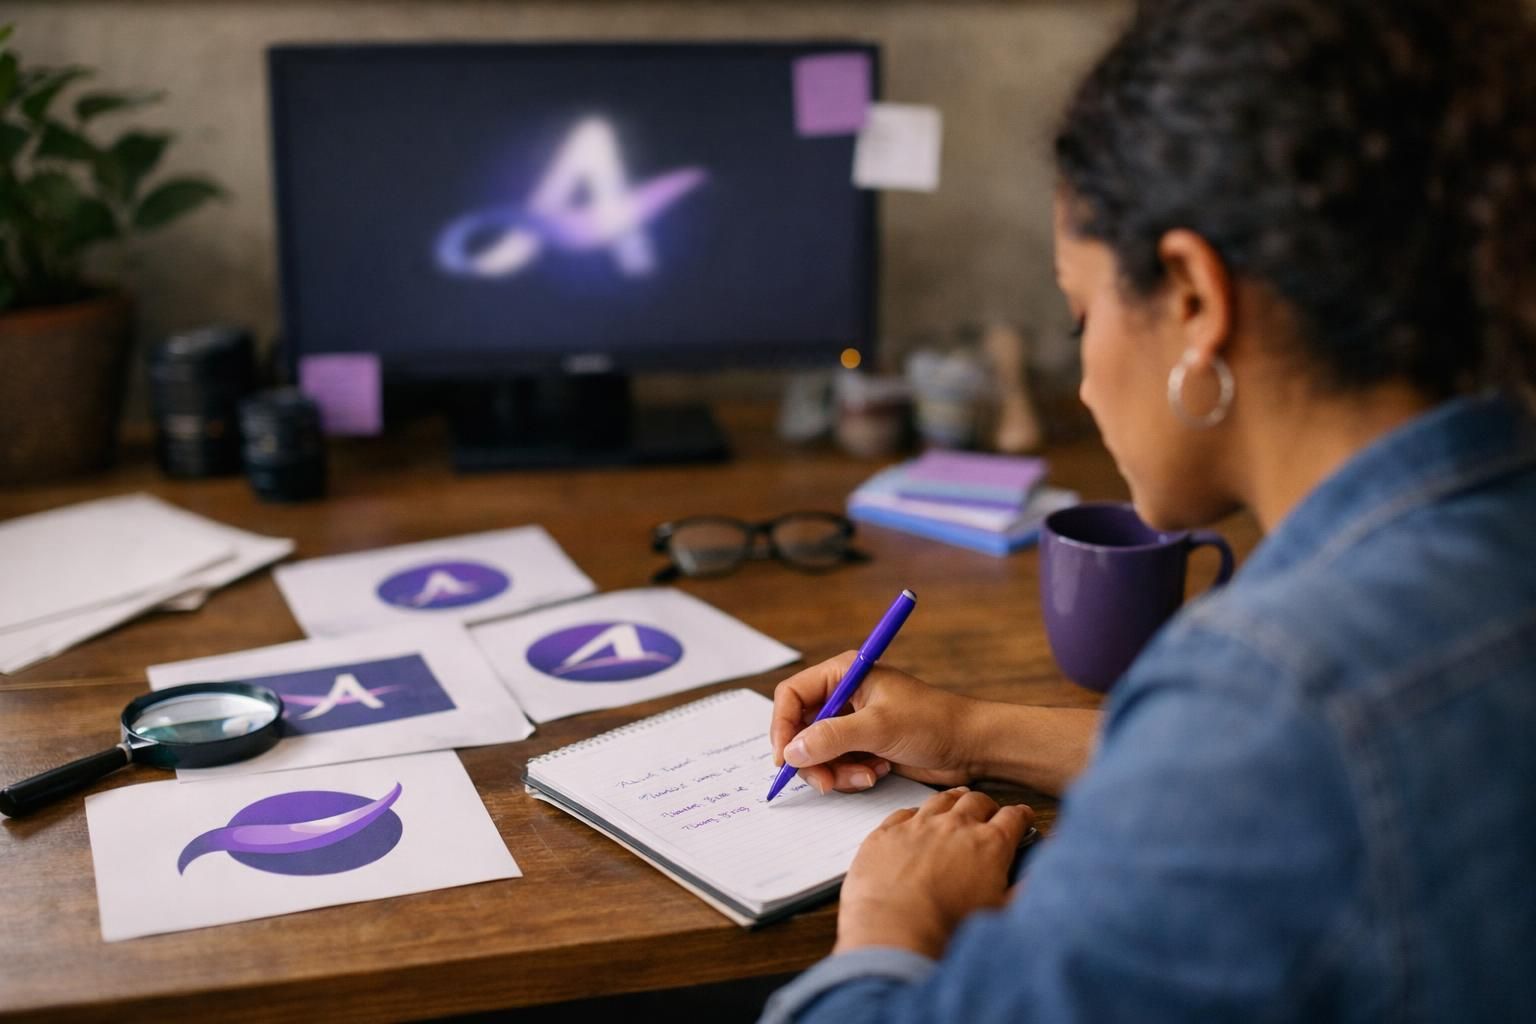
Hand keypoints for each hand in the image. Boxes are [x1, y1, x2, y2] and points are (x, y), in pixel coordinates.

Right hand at [770, 653, 978, 793]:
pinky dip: (851, 775)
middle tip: (827, 781)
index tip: (785, 758)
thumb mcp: (879, 728)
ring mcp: (853, 722)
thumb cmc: (933, 723)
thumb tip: (791, 751)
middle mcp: (844, 696)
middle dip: (813, 758)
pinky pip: (837, 765)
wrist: (970, 746)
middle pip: (800, 729)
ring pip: (818, 752)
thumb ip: (831, 738)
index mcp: (845, 673)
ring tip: (867, 775)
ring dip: (836, 771)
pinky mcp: (863, 745)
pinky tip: (878, 773)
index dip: (783, 726)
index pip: (792, 695)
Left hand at [834, 787, 1033, 956]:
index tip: (1022, 818)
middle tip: (988, 814)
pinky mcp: (887, 833)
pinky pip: (904, 813)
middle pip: (977, 802)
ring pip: (941, 799)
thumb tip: (1038, 877)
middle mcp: (955, 826)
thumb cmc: (947, 929)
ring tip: (956, 803)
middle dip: (987, 806)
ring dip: (953, 801)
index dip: (1021, 816)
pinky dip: (915, 815)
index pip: (1013, 817)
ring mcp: (919, 825)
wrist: (896, 931)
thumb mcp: (1001, 913)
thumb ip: (1023, 889)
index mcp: (989, 845)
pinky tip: (915, 821)